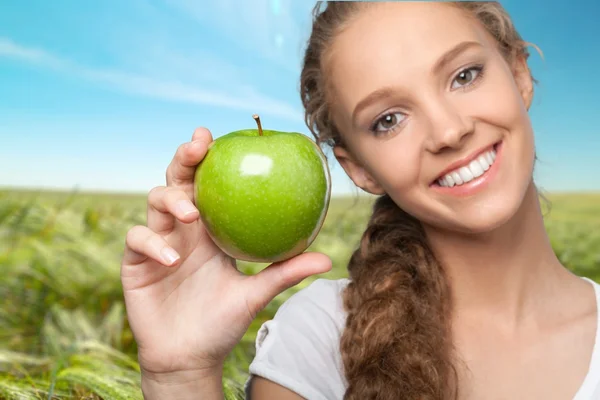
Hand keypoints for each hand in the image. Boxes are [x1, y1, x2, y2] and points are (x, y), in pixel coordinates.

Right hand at [120, 127, 331, 381]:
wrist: (190, 356)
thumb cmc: (222, 322)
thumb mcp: (256, 294)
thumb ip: (285, 273)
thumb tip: (328, 259)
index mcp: (209, 229)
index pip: (206, 184)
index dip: (207, 158)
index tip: (217, 136)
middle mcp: (182, 228)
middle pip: (176, 181)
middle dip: (183, 159)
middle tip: (197, 146)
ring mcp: (157, 242)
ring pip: (154, 202)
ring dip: (170, 200)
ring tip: (191, 213)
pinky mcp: (135, 262)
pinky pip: (137, 240)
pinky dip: (151, 243)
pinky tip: (170, 257)